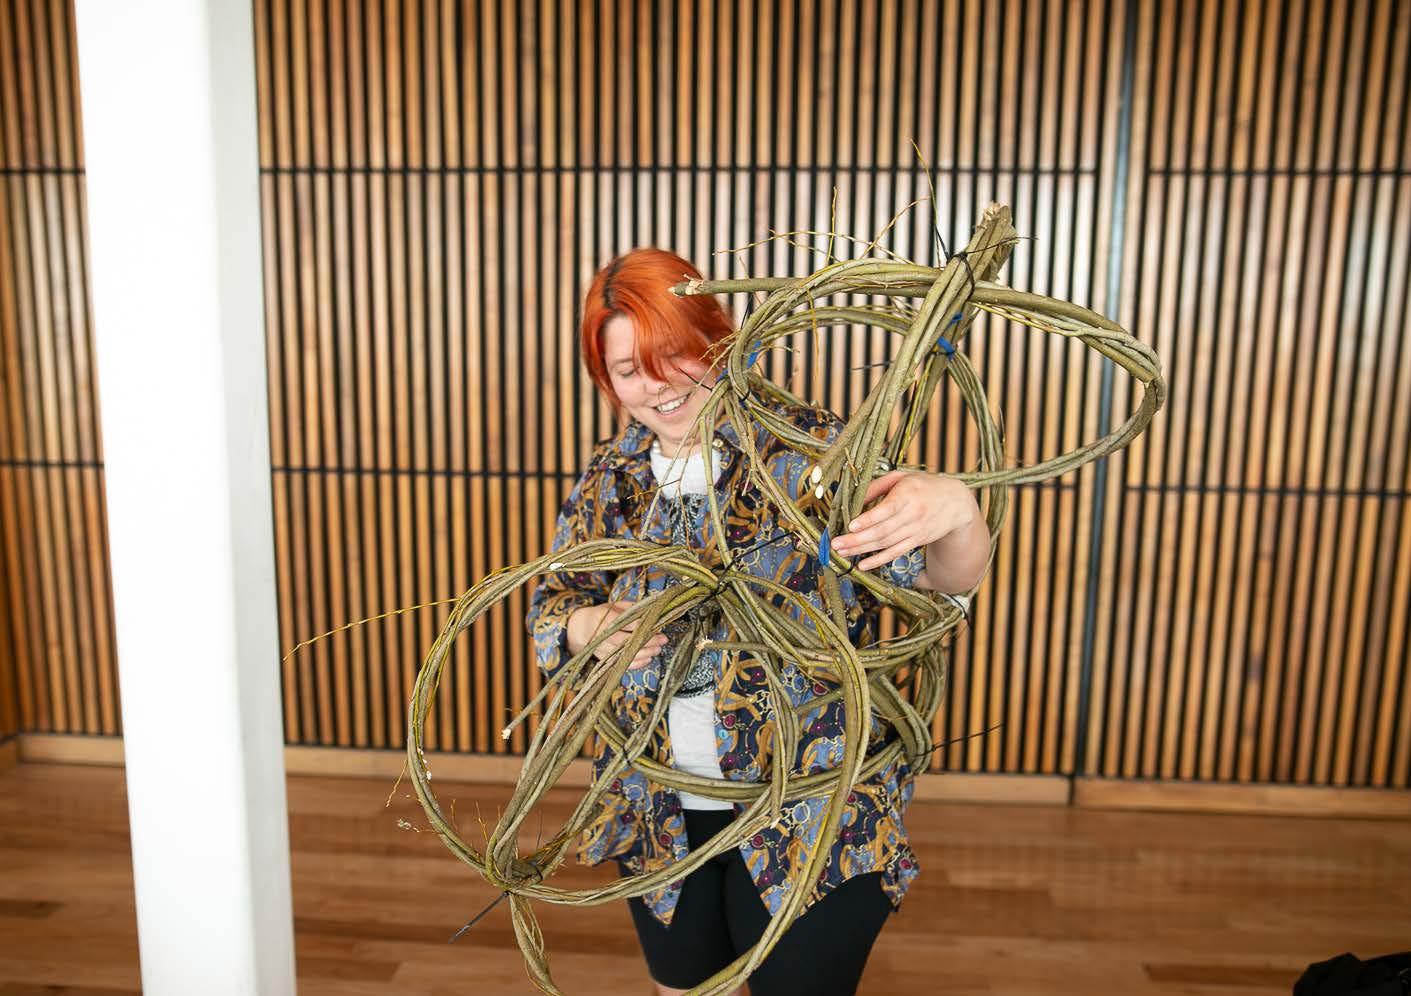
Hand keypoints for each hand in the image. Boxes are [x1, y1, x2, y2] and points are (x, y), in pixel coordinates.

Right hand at [566, 601, 668, 668]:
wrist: (582, 629)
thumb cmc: (603, 615)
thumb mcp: (614, 606)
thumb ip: (631, 607)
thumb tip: (652, 607)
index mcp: (606, 619)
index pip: (627, 623)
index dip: (643, 625)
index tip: (657, 625)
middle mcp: (604, 635)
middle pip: (628, 641)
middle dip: (648, 641)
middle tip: (663, 639)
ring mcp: (604, 649)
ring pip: (626, 654)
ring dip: (645, 653)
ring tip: (659, 649)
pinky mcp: (605, 659)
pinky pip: (622, 664)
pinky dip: (637, 663)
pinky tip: (649, 659)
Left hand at [831, 471, 976, 570]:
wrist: (955, 503)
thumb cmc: (922, 486)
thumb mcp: (901, 478)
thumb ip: (876, 487)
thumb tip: (852, 499)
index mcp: (907, 494)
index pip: (887, 510)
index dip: (869, 519)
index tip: (851, 526)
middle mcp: (912, 514)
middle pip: (882, 530)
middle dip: (857, 540)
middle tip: (836, 544)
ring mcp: (915, 530)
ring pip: (886, 544)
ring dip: (862, 550)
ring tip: (841, 553)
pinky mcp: (917, 541)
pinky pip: (895, 553)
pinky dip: (878, 560)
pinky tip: (862, 565)